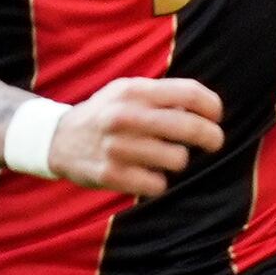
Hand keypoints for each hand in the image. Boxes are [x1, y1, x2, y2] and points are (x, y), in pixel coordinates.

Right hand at [50, 77, 223, 197]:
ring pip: (178, 159)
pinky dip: (157, 182)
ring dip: (178, 160)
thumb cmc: (106, 113)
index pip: (189, 93)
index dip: (212, 106)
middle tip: (214, 142)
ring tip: (164, 157)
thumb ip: (162, 95)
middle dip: (211, 137)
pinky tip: (146, 174)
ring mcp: (117, 147)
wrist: (59, 139)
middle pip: (190, 128)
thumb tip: (205, 109)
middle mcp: (126, 116)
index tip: (216, 117)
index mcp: (134, 90)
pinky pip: (157, 184)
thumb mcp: (127, 91)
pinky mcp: (111, 174)